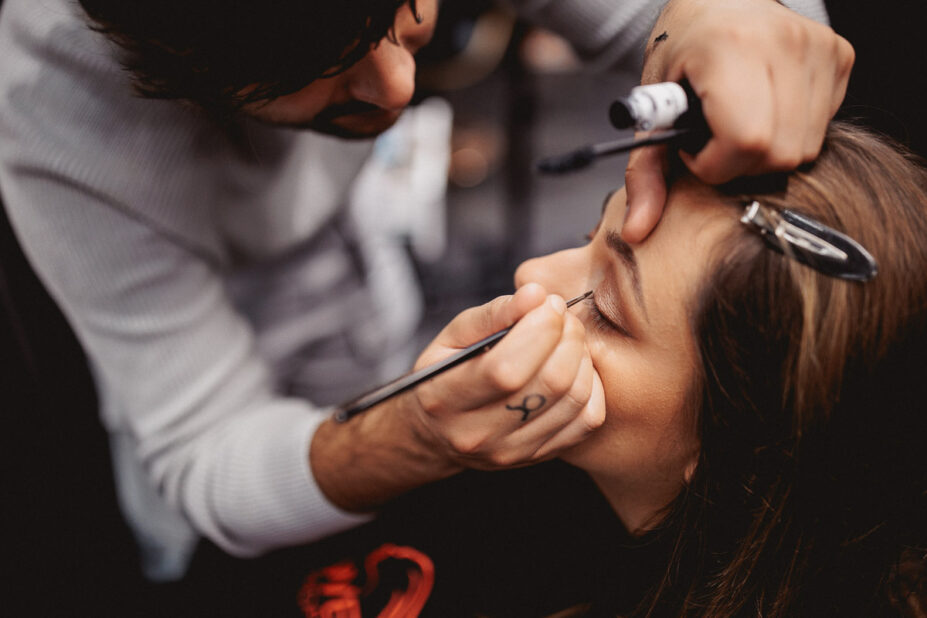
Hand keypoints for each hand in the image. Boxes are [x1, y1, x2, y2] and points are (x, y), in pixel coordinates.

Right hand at [408, 282, 605, 469]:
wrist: (438, 434)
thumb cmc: (445, 374)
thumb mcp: (452, 337)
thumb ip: (493, 314)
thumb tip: (536, 293)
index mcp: (446, 399)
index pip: (507, 369)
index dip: (539, 329)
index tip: (547, 303)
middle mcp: (479, 434)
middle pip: (549, 382)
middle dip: (567, 336)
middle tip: (562, 316)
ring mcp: (512, 451)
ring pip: (574, 399)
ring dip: (582, 357)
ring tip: (568, 338)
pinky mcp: (539, 457)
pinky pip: (588, 420)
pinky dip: (592, 386)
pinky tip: (576, 367)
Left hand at [622, 0, 853, 242]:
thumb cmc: (681, 51)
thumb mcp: (652, 108)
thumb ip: (645, 172)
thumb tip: (638, 232)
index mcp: (731, 49)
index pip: (746, 141)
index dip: (715, 162)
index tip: (693, 146)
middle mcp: (784, 43)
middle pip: (778, 153)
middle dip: (740, 163)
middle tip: (714, 138)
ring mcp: (819, 48)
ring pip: (804, 147)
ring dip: (766, 151)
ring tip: (737, 121)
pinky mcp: (841, 56)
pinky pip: (821, 127)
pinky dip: (790, 132)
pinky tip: (766, 109)